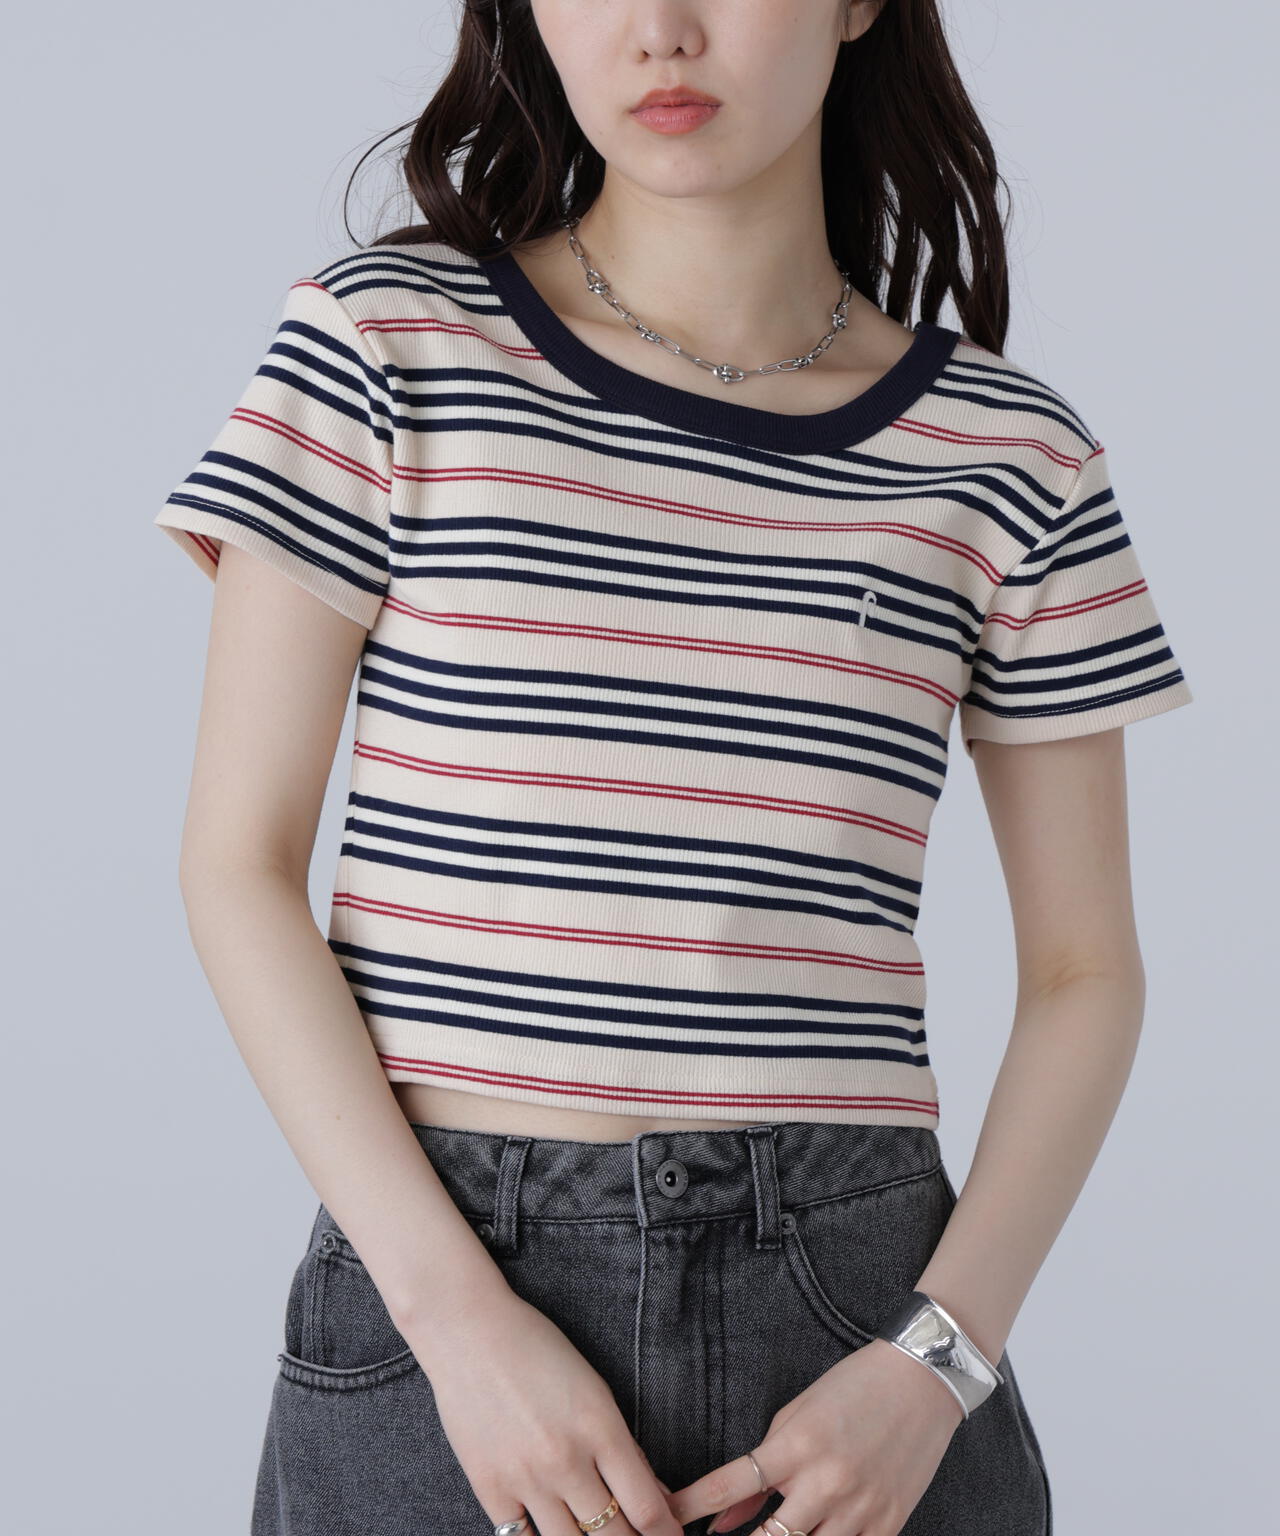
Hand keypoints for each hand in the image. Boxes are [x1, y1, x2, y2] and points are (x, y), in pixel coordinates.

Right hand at [414, 1291, 682, 1535]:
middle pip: (612, 1535)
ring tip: (593, 1533)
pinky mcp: (490, 1488)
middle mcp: (566, 1460)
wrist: (469, 1334)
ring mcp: (525, 1479)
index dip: (665, 1533)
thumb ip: (624, 1448)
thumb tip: (657, 1497)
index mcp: (600, 1429)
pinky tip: (552, 1530)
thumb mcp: (595, 1390)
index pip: (647, 1508)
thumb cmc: (538, 1351)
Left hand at [664, 1339, 964, 1535]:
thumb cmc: (853, 1388)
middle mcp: (824, 1481)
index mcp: (794, 1445)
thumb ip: (759, 1473)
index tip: (664, 1516)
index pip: (729, 1485)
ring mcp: (859, 1507)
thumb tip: (722, 1522)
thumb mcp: (795, 1416)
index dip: (692, 1507)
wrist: (922, 1378)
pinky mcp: (890, 1523)